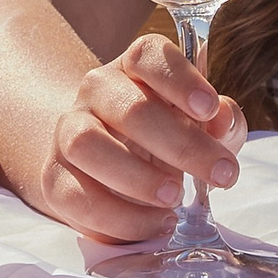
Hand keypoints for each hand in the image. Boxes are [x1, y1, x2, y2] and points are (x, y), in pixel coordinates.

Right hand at [39, 33, 246, 245]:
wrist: (109, 165)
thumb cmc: (165, 138)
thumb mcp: (202, 126)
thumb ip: (221, 121)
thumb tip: (223, 118)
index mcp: (134, 66)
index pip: (149, 55)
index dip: (181, 80)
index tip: (209, 109)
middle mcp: (97, 90)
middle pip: (130, 108)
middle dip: (182, 145)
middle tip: (222, 174)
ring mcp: (69, 131)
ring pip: (88, 146)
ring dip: (139, 178)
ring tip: (176, 198)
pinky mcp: (54, 177)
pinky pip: (76, 197)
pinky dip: (121, 217)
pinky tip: (156, 222)